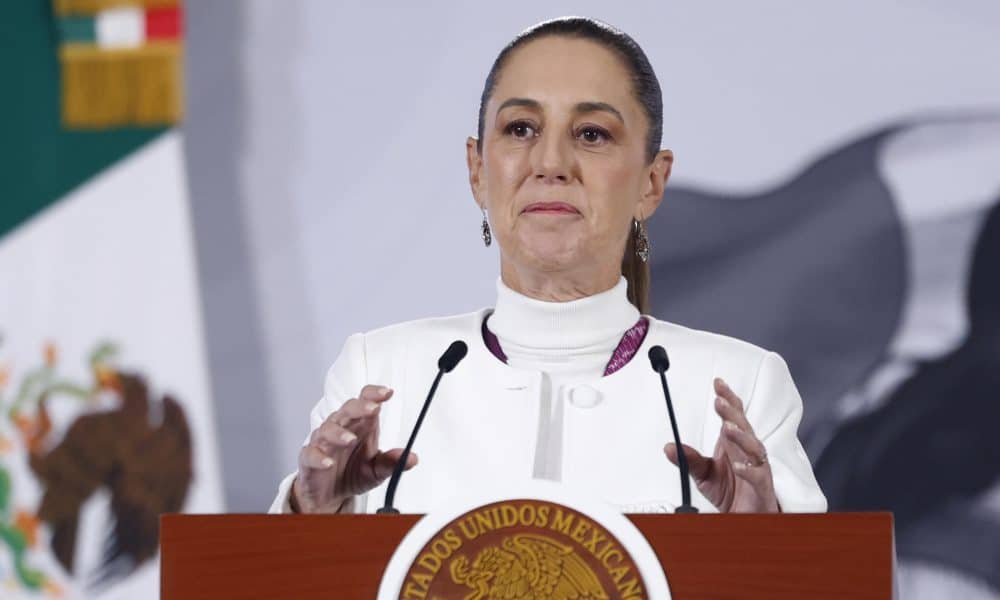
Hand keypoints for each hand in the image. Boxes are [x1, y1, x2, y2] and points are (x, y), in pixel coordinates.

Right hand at [291, 385, 416, 512]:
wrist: (332, 494)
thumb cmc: (353, 472)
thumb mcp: (377, 470)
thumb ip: (392, 462)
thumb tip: (412, 458)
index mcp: (360, 425)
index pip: (365, 401)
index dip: (374, 394)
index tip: (388, 393)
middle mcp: (342, 428)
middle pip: (347, 410)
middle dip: (360, 407)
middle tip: (373, 408)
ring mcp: (324, 442)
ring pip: (327, 429)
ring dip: (339, 433)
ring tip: (350, 439)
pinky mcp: (309, 458)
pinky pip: (311, 453)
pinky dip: (319, 457)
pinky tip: (328, 462)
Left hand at [664, 378, 778, 512]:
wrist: (746, 518)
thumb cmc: (731, 491)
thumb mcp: (704, 473)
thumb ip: (689, 459)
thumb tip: (668, 447)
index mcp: (734, 444)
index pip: (733, 416)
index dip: (727, 399)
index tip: (717, 383)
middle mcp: (747, 452)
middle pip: (743, 426)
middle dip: (732, 412)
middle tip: (719, 400)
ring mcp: (757, 468)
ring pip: (754, 447)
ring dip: (741, 436)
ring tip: (727, 427)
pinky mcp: (762, 487)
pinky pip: (758, 476)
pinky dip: (748, 469)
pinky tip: (737, 464)